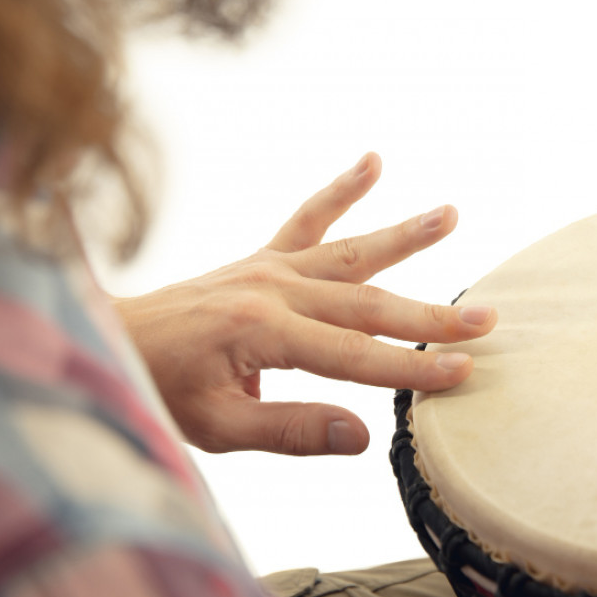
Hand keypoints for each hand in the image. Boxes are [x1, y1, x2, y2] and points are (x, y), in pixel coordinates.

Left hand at [115, 153, 495, 456]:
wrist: (110, 343)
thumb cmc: (157, 388)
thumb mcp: (215, 425)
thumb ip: (290, 430)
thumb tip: (362, 434)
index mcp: (261, 332)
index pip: (354, 357)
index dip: (412, 367)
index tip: (462, 372)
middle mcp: (272, 289)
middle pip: (367, 303)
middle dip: (430, 315)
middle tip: (486, 320)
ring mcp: (268, 267)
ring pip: (351, 252)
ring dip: (404, 235)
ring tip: (450, 214)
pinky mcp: (262, 259)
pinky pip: (307, 220)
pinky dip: (341, 191)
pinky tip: (373, 163)